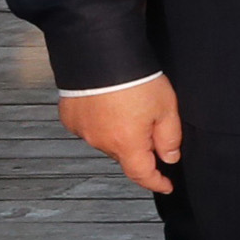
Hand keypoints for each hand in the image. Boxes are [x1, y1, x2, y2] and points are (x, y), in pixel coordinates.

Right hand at [59, 77, 182, 194]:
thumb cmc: (135, 79)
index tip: (166, 185)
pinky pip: (90, 128)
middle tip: (150, 124)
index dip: (156, 182)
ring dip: (119, 134)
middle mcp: (101, 142)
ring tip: (128, 108)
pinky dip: (101, 122)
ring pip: (106, 142)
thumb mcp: (166, 108)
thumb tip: (169, 158)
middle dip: (139, 148)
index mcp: (127, 143)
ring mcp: (83, 131)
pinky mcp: (70, 118)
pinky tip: (108, 105)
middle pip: (125, 156)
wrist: (99, 54)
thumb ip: (169, 137)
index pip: (142, 174)